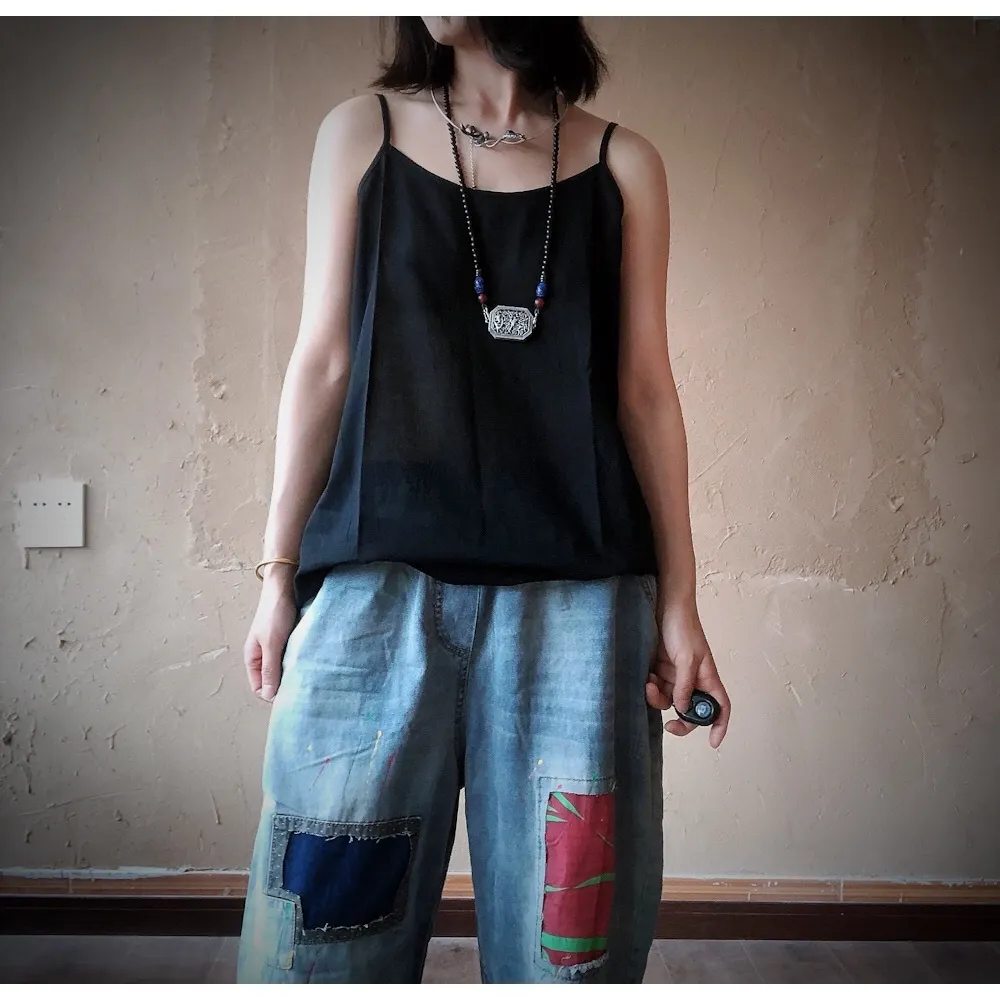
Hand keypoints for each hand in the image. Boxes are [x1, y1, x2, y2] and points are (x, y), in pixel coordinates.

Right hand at [243, 569, 298, 701]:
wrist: (285, 586)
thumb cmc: (274, 613)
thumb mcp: (271, 644)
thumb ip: (270, 669)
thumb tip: (269, 697)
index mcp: (253, 658)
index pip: (260, 688)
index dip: (272, 695)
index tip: (290, 697)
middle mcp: (264, 655)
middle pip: (273, 680)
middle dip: (285, 686)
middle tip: (303, 688)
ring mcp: (278, 647)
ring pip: (285, 669)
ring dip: (295, 673)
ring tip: (309, 676)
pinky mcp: (291, 640)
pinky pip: (295, 657)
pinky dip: (301, 661)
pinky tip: (312, 662)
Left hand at [645, 592, 730, 748]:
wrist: (663, 606)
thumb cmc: (682, 628)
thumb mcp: (687, 658)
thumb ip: (685, 685)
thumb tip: (682, 710)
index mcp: (707, 678)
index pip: (720, 706)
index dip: (720, 725)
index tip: (714, 743)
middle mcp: (693, 680)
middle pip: (691, 710)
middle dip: (681, 720)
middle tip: (668, 726)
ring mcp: (675, 677)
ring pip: (669, 702)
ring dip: (659, 698)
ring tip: (650, 684)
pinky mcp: (659, 671)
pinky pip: (656, 690)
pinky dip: (651, 689)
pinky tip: (647, 678)